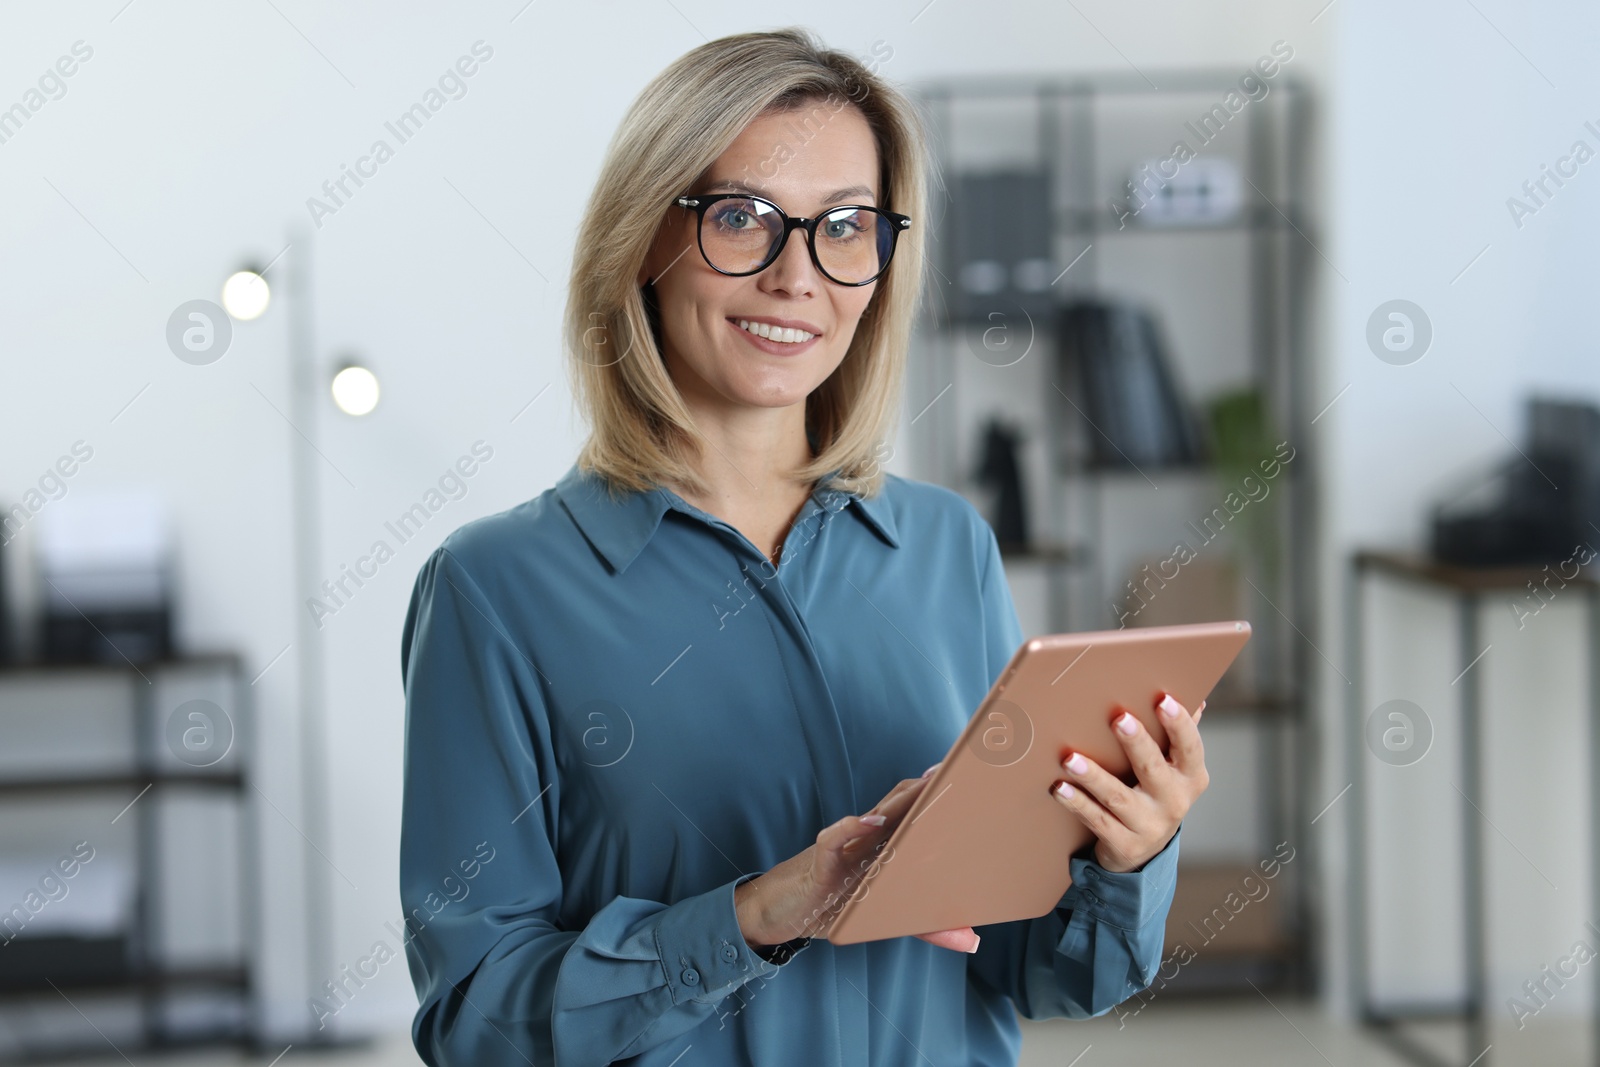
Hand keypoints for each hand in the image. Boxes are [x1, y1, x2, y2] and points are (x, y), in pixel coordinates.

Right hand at [734, 770, 979, 953]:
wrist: (781, 913)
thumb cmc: (836, 905)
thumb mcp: (885, 918)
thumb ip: (927, 926)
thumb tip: (972, 939)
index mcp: (887, 846)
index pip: (918, 813)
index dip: (943, 796)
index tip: (975, 780)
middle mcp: (869, 838)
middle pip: (903, 804)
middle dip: (931, 787)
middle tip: (962, 770)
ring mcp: (846, 844)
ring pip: (876, 813)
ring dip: (903, 800)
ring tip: (929, 784)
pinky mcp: (822, 858)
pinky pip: (836, 836)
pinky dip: (852, 827)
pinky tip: (870, 822)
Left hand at [1049, 693, 1208, 873]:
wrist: (1146, 850)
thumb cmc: (1157, 792)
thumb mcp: (1175, 767)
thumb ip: (1180, 735)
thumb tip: (1197, 698)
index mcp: (1191, 776)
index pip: (1190, 747)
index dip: (1179, 724)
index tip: (1163, 699)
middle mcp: (1174, 802)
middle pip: (1153, 769)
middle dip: (1136, 743)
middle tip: (1118, 718)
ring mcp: (1149, 826)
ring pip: (1118, 797)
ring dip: (1093, 776)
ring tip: (1070, 758)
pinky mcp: (1124, 844)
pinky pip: (1096, 820)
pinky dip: (1077, 803)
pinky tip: (1059, 787)